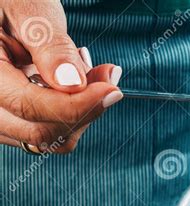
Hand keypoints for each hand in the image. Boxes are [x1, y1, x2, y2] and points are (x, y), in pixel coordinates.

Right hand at [0, 0, 122, 152]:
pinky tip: (78, 84)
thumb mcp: (28, 11)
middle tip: (107, 78)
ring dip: (81, 112)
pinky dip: (73, 113)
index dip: (74, 105)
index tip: (109, 91)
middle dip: (83, 110)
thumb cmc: (10, 1)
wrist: (5, 8)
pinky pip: (49, 132)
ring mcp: (2, 118)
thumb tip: (73, 84)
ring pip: (49, 139)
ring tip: (90, 72)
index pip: (28, 106)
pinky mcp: (17, 121)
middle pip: (40, 131)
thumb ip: (50, 48)